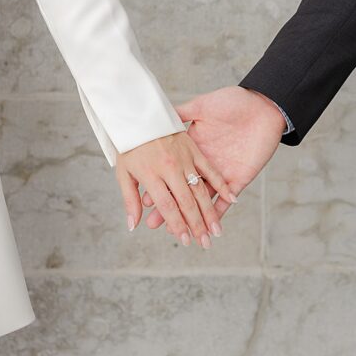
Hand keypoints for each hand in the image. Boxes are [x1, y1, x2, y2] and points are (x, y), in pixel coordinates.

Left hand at [115, 130, 235, 248]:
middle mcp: (171, 169)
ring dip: (210, 212)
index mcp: (152, 175)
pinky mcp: (194, 149)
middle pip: (187, 202)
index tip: (185, 241)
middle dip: (197, 225)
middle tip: (205, 244)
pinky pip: (211, 170)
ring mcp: (185, 159)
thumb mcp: (124, 172)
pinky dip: (222, 185)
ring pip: (201, 190)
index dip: (177, 225)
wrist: (139, 112)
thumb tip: (134, 225)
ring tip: (217, 230)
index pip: (168, 207)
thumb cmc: (130, 143)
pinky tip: (232, 200)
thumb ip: (131, 199)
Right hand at [142, 86, 284, 229]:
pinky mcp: (239, 177)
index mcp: (194, 148)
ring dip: (191, 216)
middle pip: (185, 190)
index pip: (172, 172)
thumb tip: (158, 116)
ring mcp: (222, 172)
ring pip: (203, 199)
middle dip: (170, 209)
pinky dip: (220, 210)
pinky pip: (228, 197)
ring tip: (176, 230)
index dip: (160, 186)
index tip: (145, 201)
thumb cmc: (232, 101)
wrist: (262, 105)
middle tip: (154, 224)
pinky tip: (210, 224)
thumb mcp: (202, 107)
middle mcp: (205, 164)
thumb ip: (181, 114)